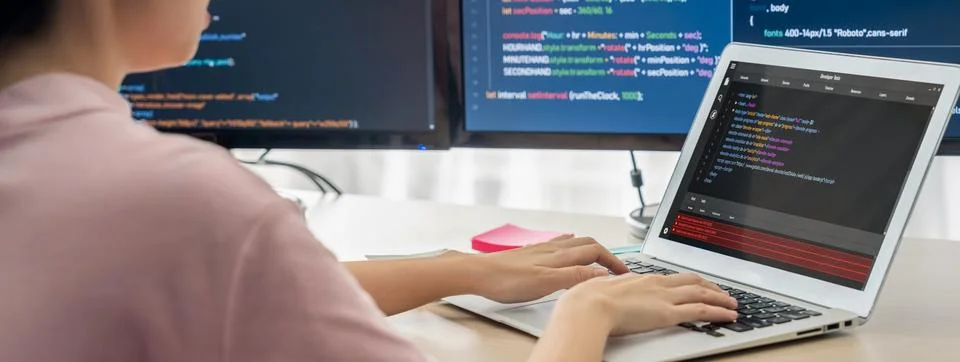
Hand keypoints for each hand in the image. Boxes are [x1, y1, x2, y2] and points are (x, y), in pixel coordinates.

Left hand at [466, 235, 630, 303]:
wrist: (479, 272)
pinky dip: (571, 245)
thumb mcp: (546, 283)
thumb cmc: (508, 280)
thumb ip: (574, 276)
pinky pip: (558, 244)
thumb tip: (601, 272)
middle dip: (605, 253)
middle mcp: (553, 248)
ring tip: (599, 258)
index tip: (623, 273)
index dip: (613, 261)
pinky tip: (566, 246)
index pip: (596, 252)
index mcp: (560, 255)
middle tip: (616, 268)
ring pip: (574, 243)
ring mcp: (542, 249)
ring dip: (590, 248)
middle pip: (588, 244)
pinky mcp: (531, 252)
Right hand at [556, 273, 737, 335]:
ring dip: (720, 297)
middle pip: (692, 281)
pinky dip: (719, 311)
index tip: (695, 285)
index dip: (687, 280)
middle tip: (722, 291)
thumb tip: (608, 288)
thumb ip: (611, 288)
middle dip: (710, 286)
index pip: (672, 277)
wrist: (588, 306)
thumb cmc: (587, 300)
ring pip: (701, 293)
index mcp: (641, 278)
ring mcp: (664, 297)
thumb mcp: (601, 288)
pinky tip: (729, 315)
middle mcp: (657, 284)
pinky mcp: (668, 313)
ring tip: (733, 303)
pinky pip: (701, 310)